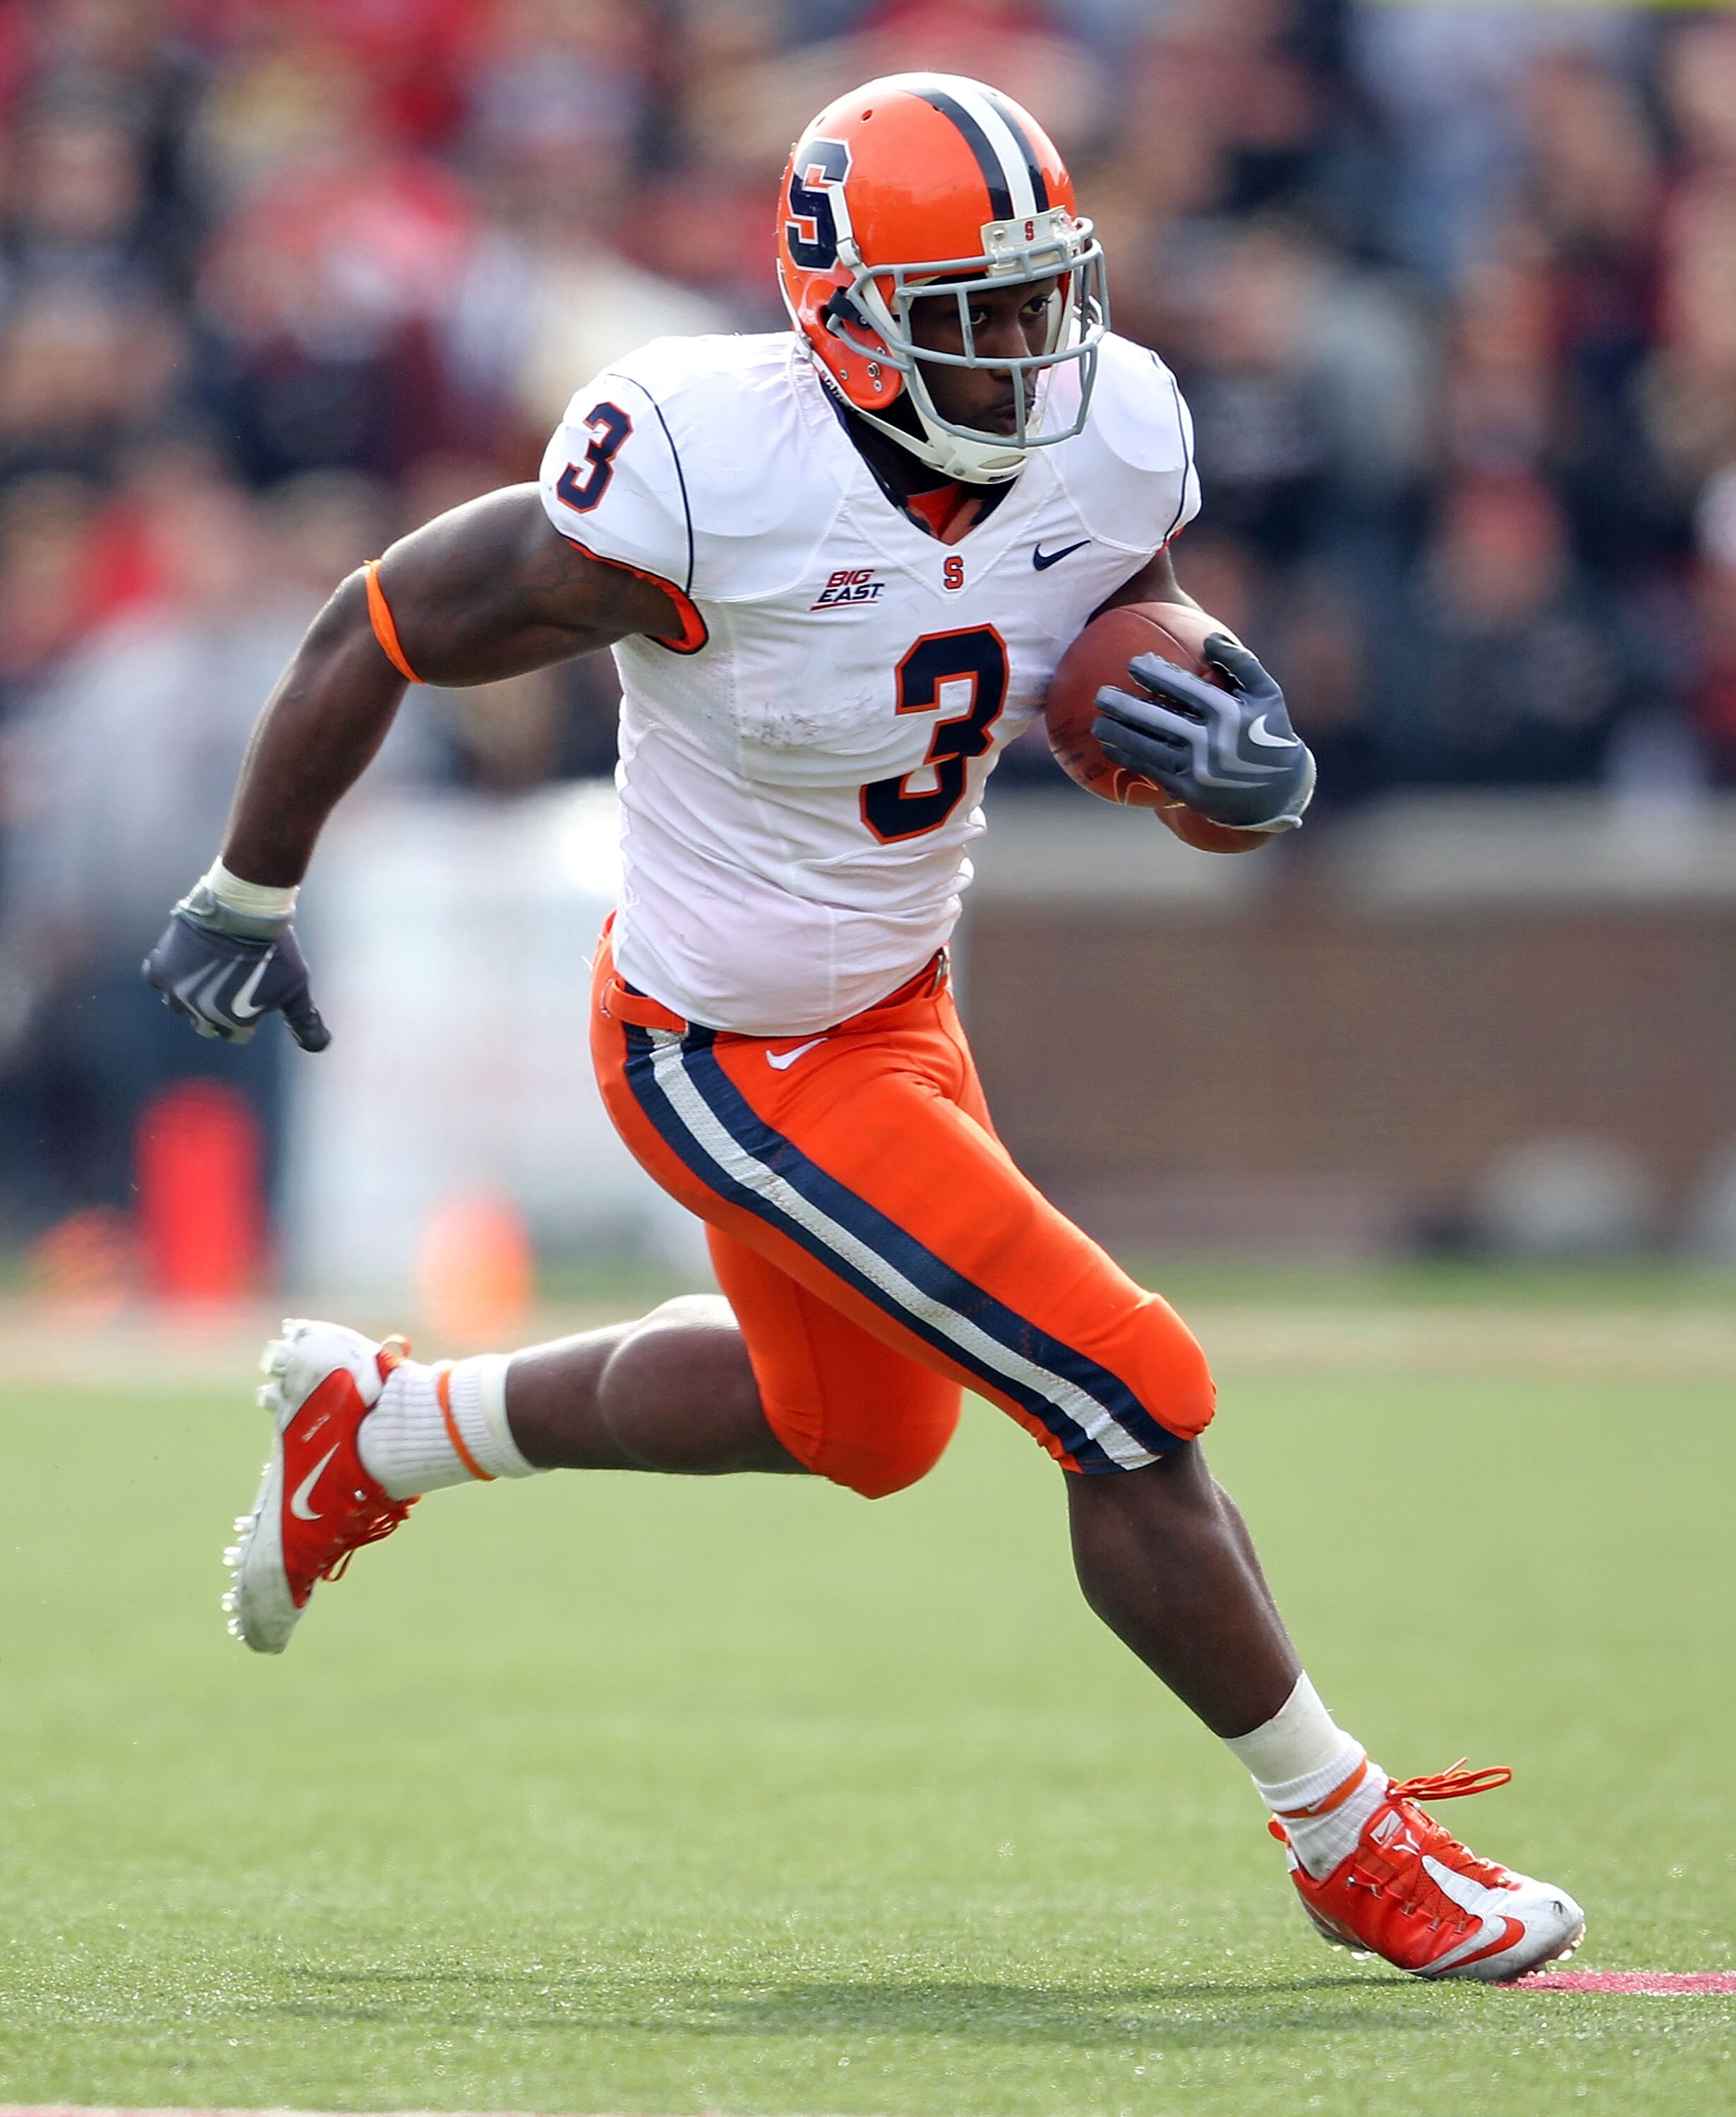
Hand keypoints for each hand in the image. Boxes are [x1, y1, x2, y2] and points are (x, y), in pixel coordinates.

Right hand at [142, 897, 330, 1050]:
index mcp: (232, 1022)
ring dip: (189, 993)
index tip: (251, 996)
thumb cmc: (274, 949)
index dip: (245, 1018)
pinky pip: (155, 978)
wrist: (244, 910)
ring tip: (205, 972)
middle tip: (228, 983)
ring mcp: (178, 991)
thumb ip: (304, 1021)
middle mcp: (200, 1013)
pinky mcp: (162, 967)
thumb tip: (322, 1046)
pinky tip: (180, 963)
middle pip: (205, 1023)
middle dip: (217, 1010)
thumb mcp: (296, 988)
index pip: (235, 1034)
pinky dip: (166, 973)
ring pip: (178, 1003)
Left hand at [1092, 634, 1315, 832]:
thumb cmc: (1270, 733)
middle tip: (1101, 695)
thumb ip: (1241, 664)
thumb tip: (1210, 638)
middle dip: (1126, 707)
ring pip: (1150, 749)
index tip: (1133, 663)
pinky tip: (1109, 749)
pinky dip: (1128, 760)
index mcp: (1230, 714)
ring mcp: (1199, 769)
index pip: (1186, 690)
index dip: (1157, 675)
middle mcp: (1212, 742)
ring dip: (1119, 736)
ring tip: (1097, 723)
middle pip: (1160, 720)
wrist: (1277, 793)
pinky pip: (1152, 772)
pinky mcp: (1189, 792)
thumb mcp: (1267, 695)